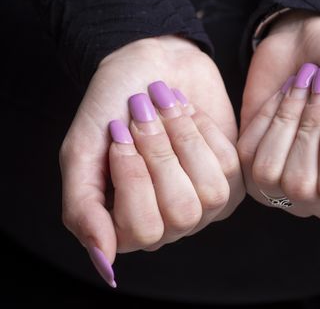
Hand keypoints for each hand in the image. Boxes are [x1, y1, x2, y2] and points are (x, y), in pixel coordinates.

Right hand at [59, 36, 243, 285]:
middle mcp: (171, 223)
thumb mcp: (81, 152)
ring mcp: (205, 203)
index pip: (143, 230)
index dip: (133, 176)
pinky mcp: (232, 176)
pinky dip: (204, 130)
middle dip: (161, 154)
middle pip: (181, 212)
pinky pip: (228, 164)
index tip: (118, 130)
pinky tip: (187, 113)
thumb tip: (105, 259)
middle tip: (143, 113)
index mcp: (128, 225)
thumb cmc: (111, 107)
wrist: (149, 65)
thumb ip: (83, 207)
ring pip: (210, 191)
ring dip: (184, 139)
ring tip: (165, 108)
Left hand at [238, 11, 319, 234]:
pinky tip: (284, 98)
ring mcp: (288, 190)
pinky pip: (250, 155)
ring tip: (304, 87)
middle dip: (313, 123)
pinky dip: (267, 115)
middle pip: (307, 186)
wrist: (312, 41)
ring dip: (289, 118)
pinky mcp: (254, 169)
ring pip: (274, 174)